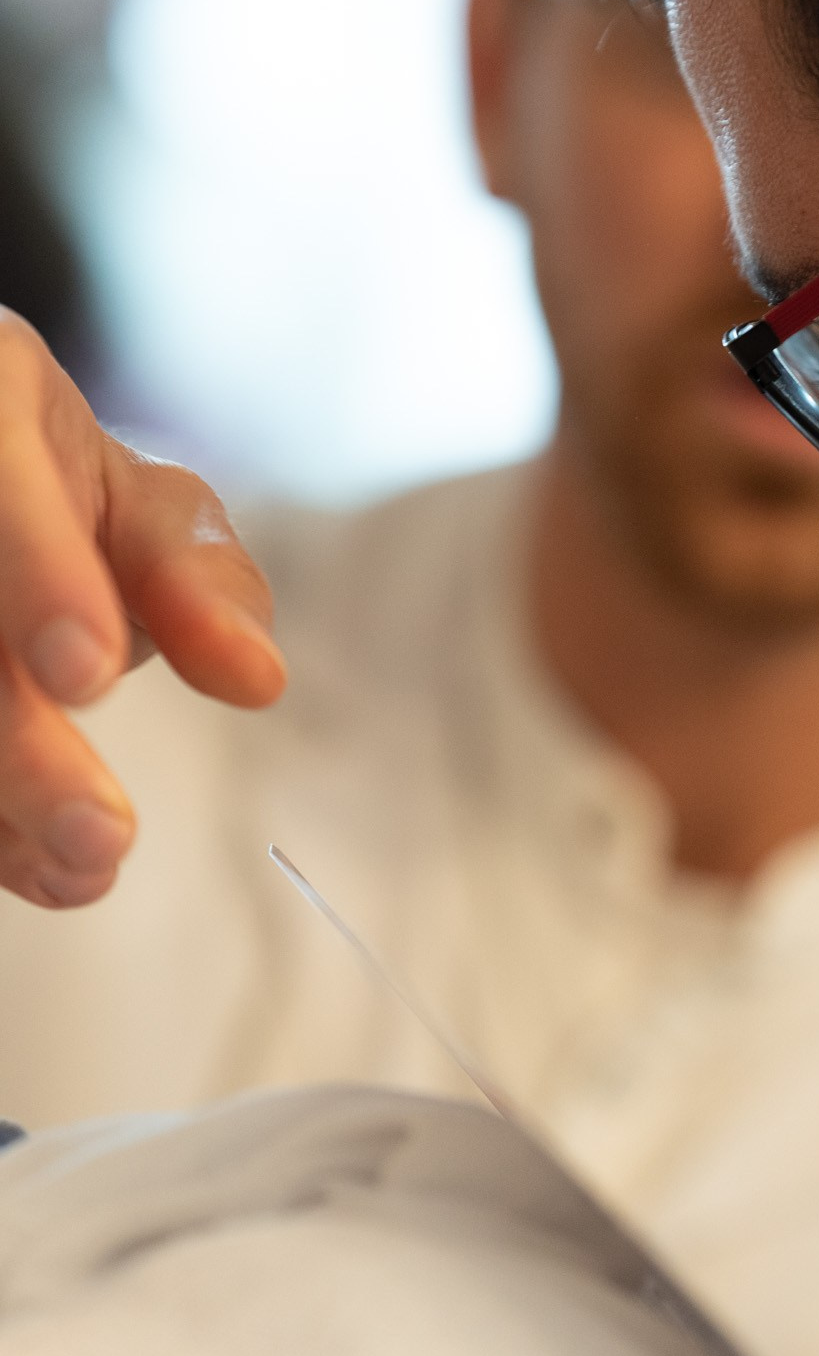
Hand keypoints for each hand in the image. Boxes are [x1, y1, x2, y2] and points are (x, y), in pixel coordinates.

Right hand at [0, 313, 284, 907]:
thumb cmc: (51, 485)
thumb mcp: (142, 508)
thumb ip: (197, 579)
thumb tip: (256, 677)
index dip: (35, 578)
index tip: (88, 672)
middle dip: (18, 742)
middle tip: (102, 832)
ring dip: (1, 805)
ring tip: (86, 868)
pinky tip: (46, 870)